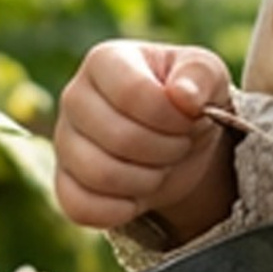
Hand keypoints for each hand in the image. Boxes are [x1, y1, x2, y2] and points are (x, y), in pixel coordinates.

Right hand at [54, 40, 234, 235]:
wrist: (181, 139)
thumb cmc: (189, 97)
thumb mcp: (208, 76)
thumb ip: (200, 76)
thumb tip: (183, 95)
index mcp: (106, 61)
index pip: (132, 93)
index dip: (172, 117)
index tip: (189, 118)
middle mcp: (75, 97)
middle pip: (118, 137)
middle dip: (166, 149)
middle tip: (180, 144)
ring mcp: (64, 141)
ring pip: (100, 175)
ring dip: (148, 180)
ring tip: (162, 165)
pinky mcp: (64, 182)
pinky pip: (80, 207)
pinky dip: (120, 210)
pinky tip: (138, 196)